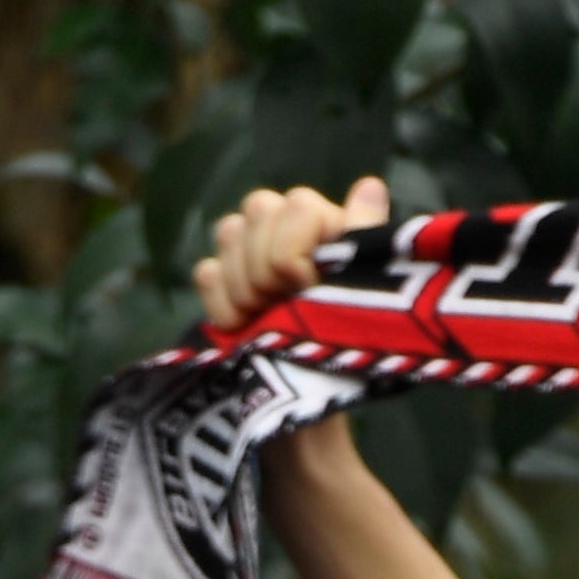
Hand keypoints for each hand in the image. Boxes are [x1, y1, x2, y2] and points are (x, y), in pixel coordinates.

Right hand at [193, 175, 388, 335]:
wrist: (313, 392)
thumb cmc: (349, 335)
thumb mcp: (365, 284)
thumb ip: (365, 234)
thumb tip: (370, 185)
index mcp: (324, 220)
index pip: (295, 204)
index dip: (294, 249)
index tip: (308, 285)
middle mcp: (287, 224)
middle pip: (258, 208)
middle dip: (268, 265)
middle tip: (287, 302)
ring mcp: (250, 251)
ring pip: (229, 231)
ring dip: (247, 284)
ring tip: (269, 317)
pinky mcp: (221, 283)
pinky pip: (207, 271)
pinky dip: (223, 305)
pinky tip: (243, 327)